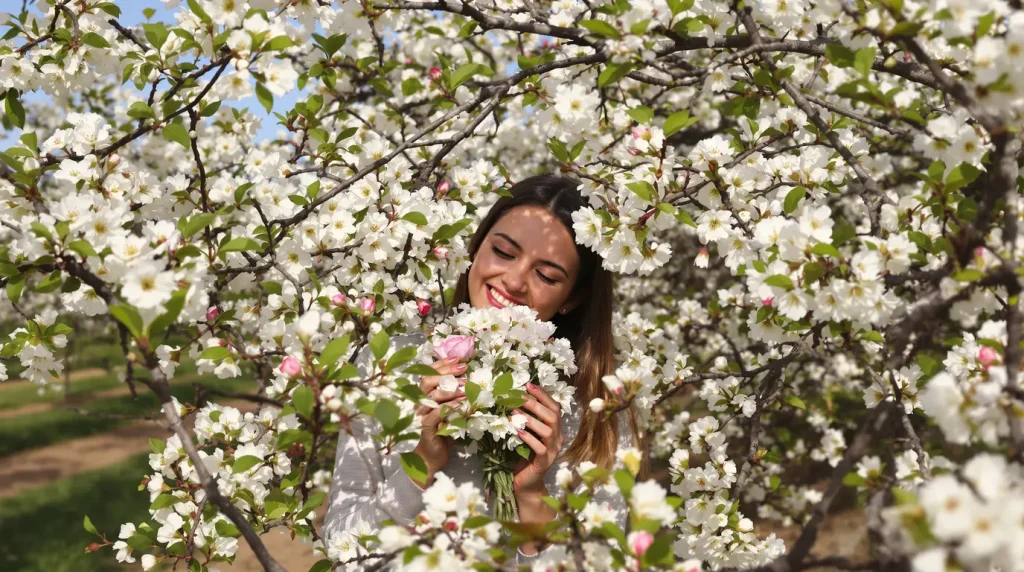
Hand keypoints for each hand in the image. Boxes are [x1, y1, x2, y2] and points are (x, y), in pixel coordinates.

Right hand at [412, 357, 465, 487]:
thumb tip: (470, 380)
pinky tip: (461, 405)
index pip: (427, 374)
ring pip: (431, 397)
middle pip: (426, 381)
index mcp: (423, 396)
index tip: (458, 359)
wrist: (431, 457)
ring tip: (467, 388)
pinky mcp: (425, 429)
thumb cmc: (441, 432)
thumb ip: (454, 396)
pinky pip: (435, 415)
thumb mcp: (449, 411)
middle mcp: (418, 404)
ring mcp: (420, 416)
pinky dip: (448, 408)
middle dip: (446, 372)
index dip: (441, 364)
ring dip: (450, 390)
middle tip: (464, 370)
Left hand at [511, 382, 564, 498]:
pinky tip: (518, 432)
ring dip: (531, 419)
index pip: (555, 407)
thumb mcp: (527, 433)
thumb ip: (526, 418)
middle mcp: (558, 438)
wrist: (526, 483)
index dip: (543, 395)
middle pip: (552, 416)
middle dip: (535, 404)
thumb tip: (514, 397)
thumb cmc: (524, 455)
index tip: (528, 384)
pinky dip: (529, 438)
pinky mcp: (544, 463)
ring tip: (515, 412)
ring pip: (548, 431)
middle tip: (518, 396)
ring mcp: (553, 451)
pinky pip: (540, 448)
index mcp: (556, 429)